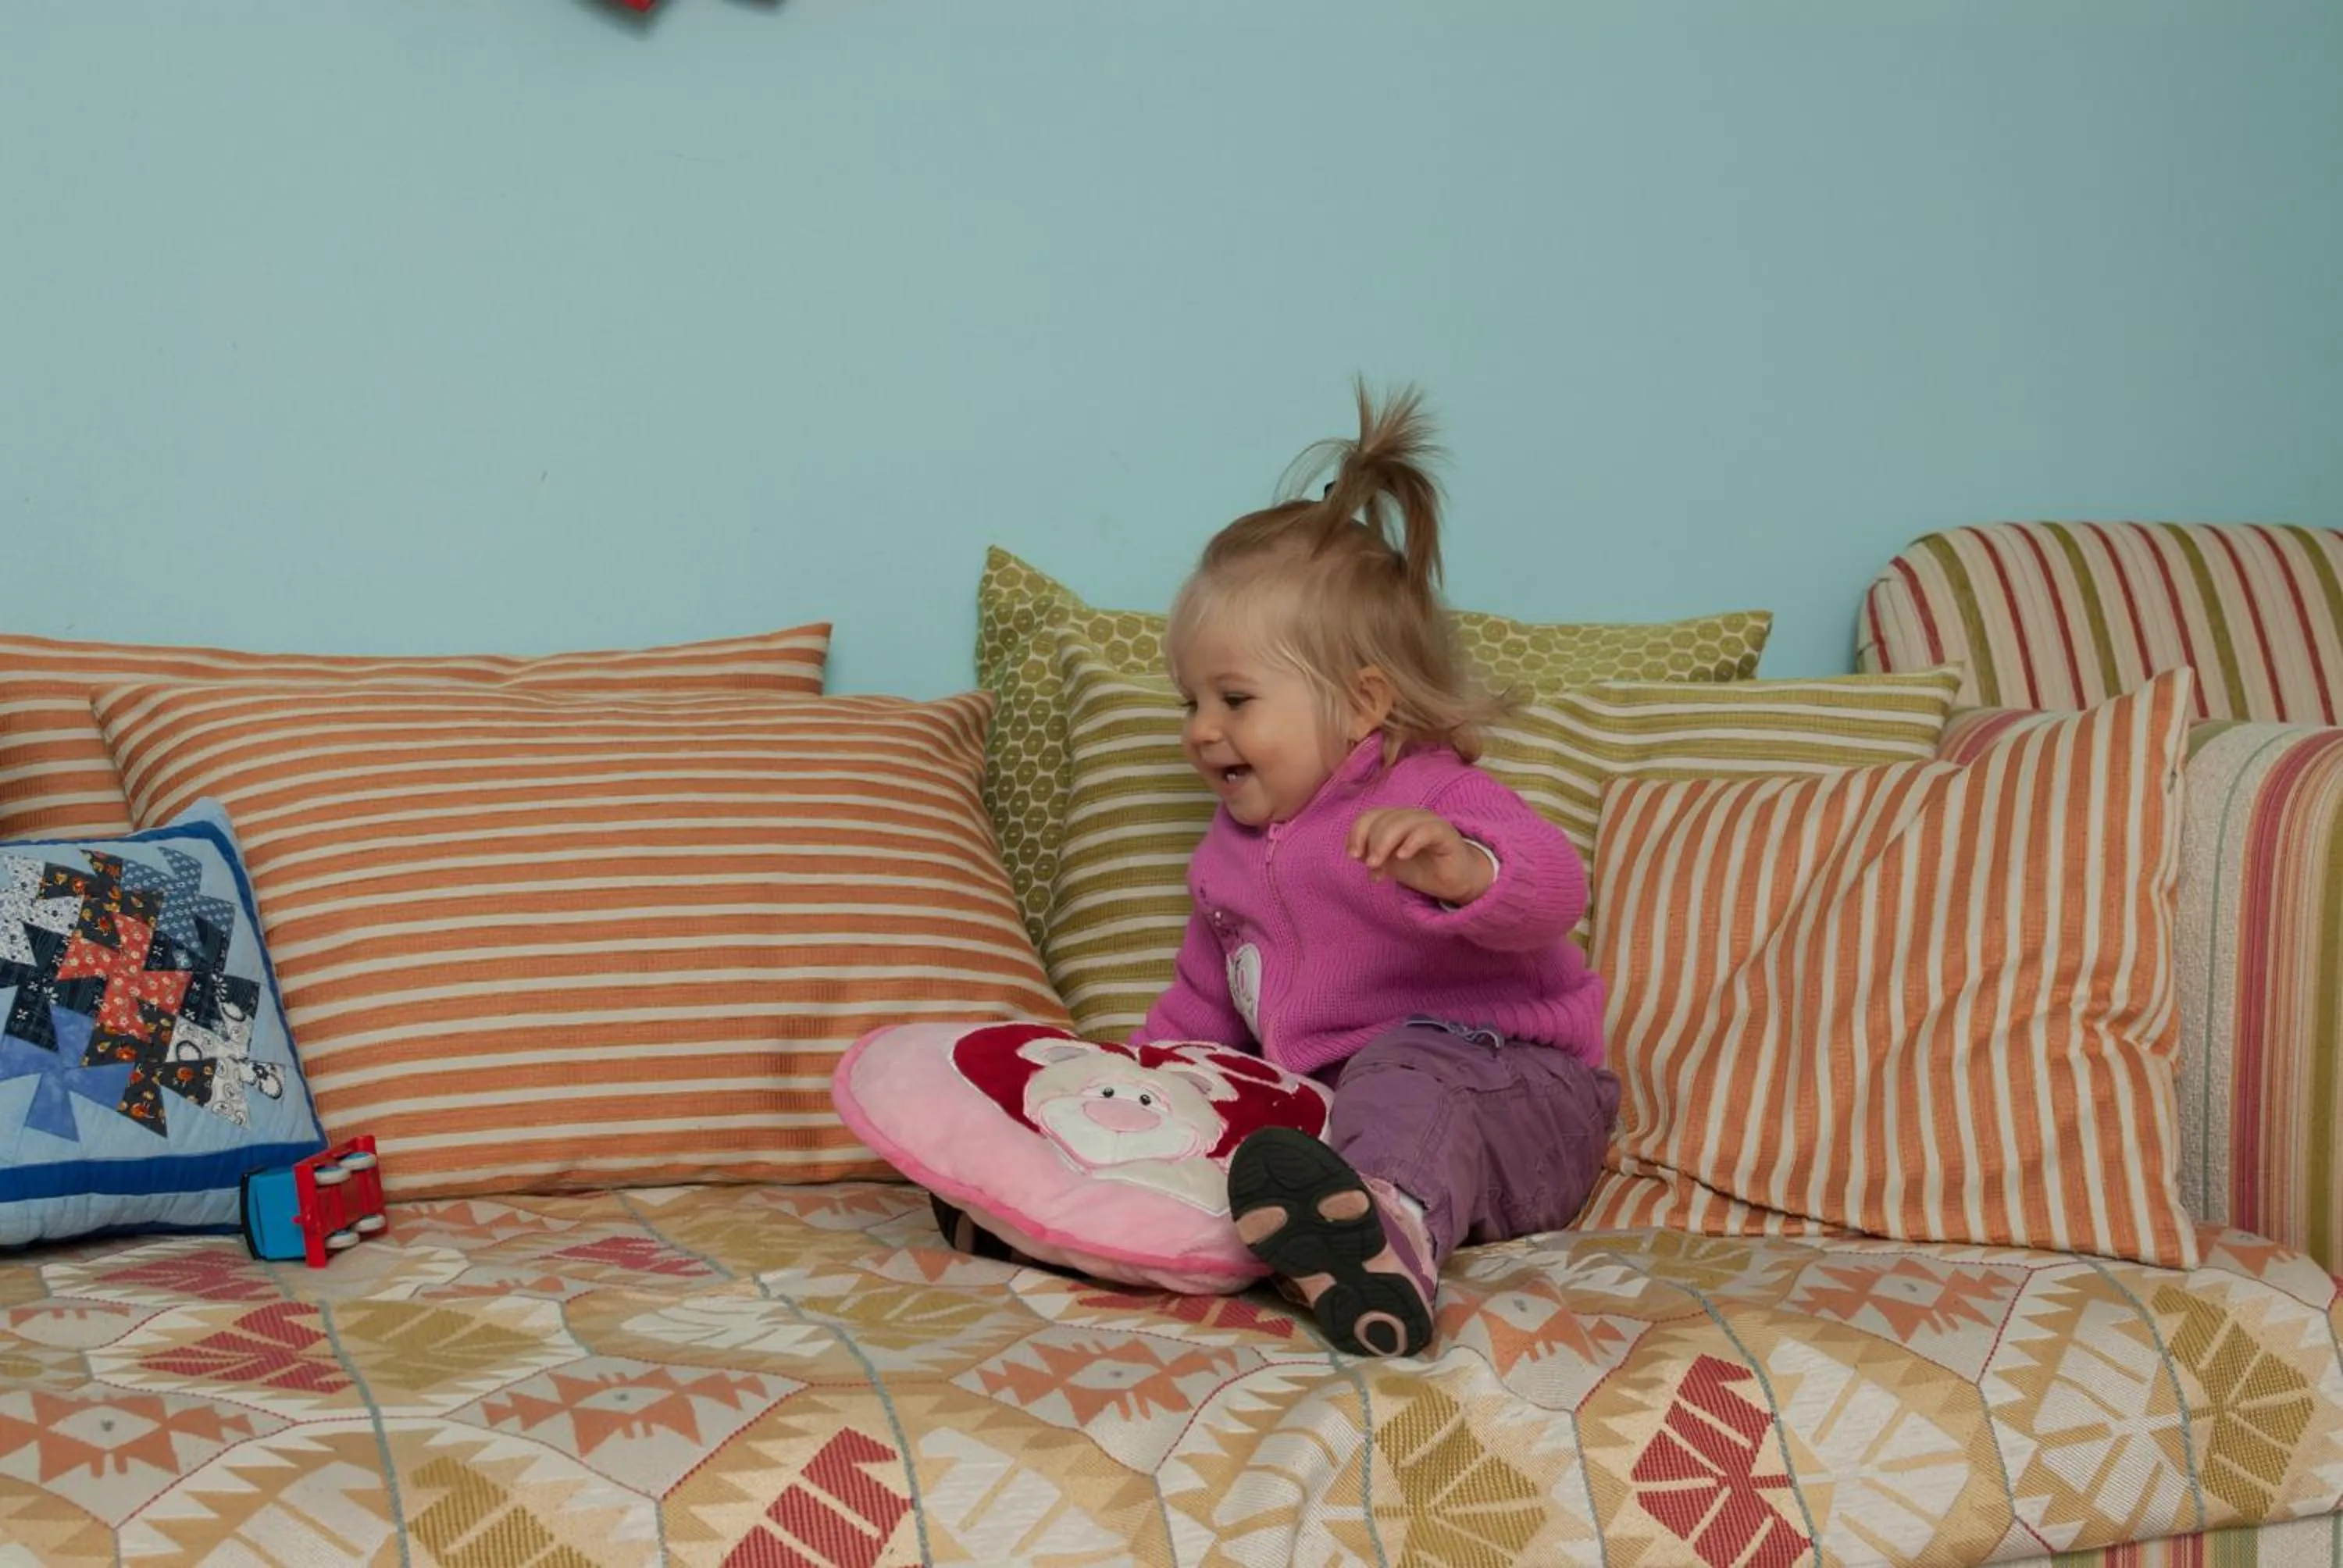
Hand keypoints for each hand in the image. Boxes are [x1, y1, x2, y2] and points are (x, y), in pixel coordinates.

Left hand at [1347, 808, 1492, 904]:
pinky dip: (1410, 843)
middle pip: (1382, 820)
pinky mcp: (1444, 833)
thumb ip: (1373, 856)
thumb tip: (1356, 855)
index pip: (1369, 816)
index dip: (1357, 833)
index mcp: (1395, 819)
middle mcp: (1410, 816)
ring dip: (1383, 845)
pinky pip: (1425, 831)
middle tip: (1370, 866)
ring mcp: (1427, 822)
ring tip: (1378, 866)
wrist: (1454, 881)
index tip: (1353, 856)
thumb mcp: (1390, 863)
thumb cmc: (1422, 867)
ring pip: (1400, 823)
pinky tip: (1402, 857)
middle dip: (1371, 844)